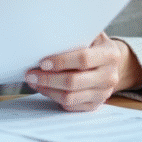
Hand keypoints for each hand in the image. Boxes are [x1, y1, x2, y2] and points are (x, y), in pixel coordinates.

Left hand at [24, 33, 141, 111]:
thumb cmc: (94, 45)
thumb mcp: (90, 34)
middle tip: (30, 74)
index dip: (61, 61)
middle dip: (48, 79)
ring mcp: (103, 93)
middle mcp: (110, 76)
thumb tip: (47, 35)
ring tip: (34, 81)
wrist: (110, 63)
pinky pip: (71, 106)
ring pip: (70, 97)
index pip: (83, 59)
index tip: (42, 62)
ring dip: (48, 90)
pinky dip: (54, 97)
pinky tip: (45, 88)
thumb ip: (74, 35)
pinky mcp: (95, 105)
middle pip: (74, 81)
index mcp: (109, 54)